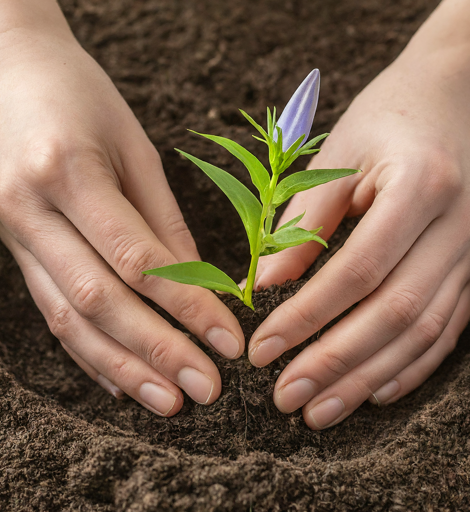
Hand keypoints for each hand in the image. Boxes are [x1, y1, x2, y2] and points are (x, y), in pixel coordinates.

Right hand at [0, 2, 243, 415]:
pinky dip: (88, 350)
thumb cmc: (81, 95)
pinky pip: (50, 310)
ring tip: (168, 402)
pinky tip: (120, 379)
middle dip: (157, 352)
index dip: (188, 306)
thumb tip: (202, 283)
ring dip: (122, 367)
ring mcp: (13, 234)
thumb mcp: (136, 146)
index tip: (230, 341)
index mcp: (68, 173)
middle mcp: (31, 211)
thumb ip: (164, 219)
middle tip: (206, 390)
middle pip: (99, 301)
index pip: (138, 260)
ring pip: (69, 318)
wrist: (8, 68)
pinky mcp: (13, 248)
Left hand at [247, 2, 469, 428]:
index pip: (356, 270)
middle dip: (335, 363)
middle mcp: (456, 227)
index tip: (262, 350)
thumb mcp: (336, 160)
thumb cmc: (385, 119)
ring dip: (368, 378)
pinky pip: (448, 329)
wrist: (451, 94)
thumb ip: (301, 226)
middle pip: (393, 313)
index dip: (307, 316)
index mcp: (418, 188)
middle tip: (286, 400)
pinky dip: (410, 366)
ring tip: (321, 411)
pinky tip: (375, 391)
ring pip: (422, 332)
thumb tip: (262, 288)